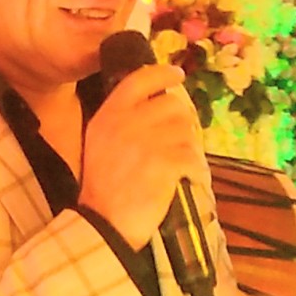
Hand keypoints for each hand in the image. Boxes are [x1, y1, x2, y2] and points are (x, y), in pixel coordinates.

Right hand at [79, 64, 202, 250]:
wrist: (104, 222)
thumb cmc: (103, 187)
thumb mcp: (100, 143)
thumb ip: (122, 120)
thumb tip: (158, 102)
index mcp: (109, 115)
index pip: (139, 80)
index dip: (162, 73)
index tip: (177, 74)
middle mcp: (127, 122)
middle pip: (172, 104)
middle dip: (182, 122)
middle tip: (181, 140)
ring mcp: (147, 141)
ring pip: (186, 131)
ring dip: (188, 148)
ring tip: (179, 165)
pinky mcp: (165, 162)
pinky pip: (193, 156)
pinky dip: (195, 168)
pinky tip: (187, 178)